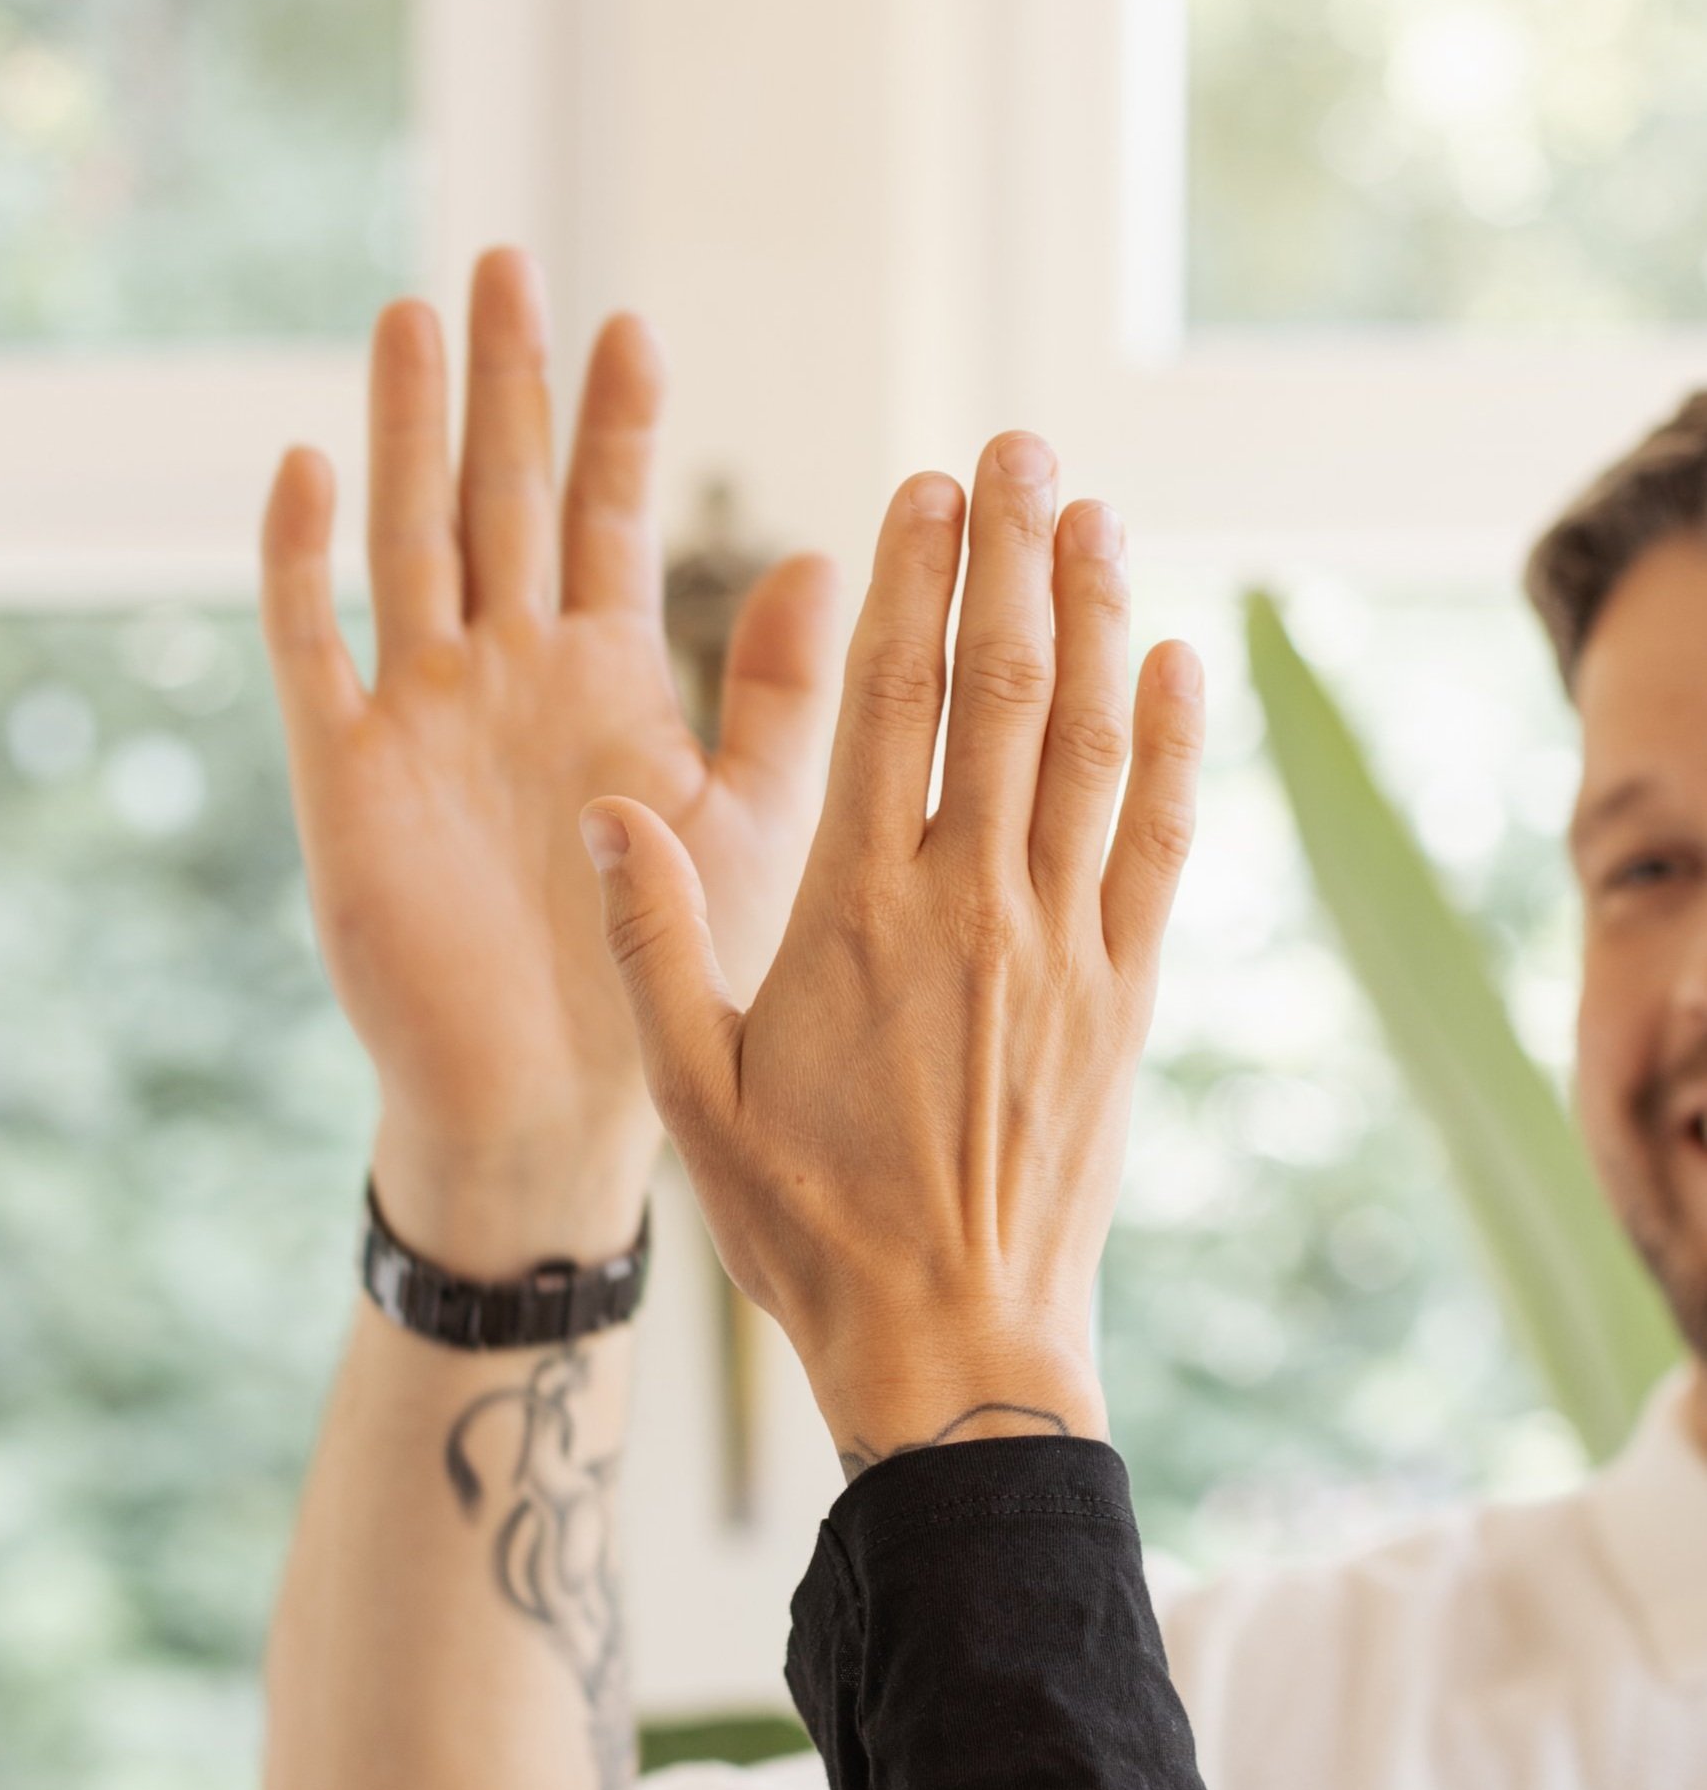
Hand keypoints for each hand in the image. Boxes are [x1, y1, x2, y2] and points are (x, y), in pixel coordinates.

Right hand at [259, 249, 836, 1265]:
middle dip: (506, 386)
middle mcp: (509, 681)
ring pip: (408, 542)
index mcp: (602, 684)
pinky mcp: (349, 780)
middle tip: (506, 261)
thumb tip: (830, 560)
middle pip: (501, 499)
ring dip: (408, 432)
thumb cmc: (662, 985)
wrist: (554, 1109)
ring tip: (414, 314)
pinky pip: (313, 652)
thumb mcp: (743, 827)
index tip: (636, 324)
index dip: (615, 426)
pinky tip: (305, 468)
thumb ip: (776, 700)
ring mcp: (423, 721)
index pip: (607, 523)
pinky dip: (301, 565)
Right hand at [581, 435, 1204, 1472]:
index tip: (924, 487)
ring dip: (1099, 616)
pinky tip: (1182, 663)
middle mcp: (968, 906)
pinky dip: (1176, 745)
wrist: (953, 1343)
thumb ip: (650, 947)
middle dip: (1013, 553)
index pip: (887, 705)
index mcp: (853, 915)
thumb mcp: (693, 1098)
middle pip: (1001, 688)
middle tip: (1022, 446)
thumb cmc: (808, 1228)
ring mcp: (1061, 946)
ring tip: (1098, 514)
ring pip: (1091, 743)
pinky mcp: (1127, 997)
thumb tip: (607, 809)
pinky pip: (1161, 842)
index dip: (908, 581)